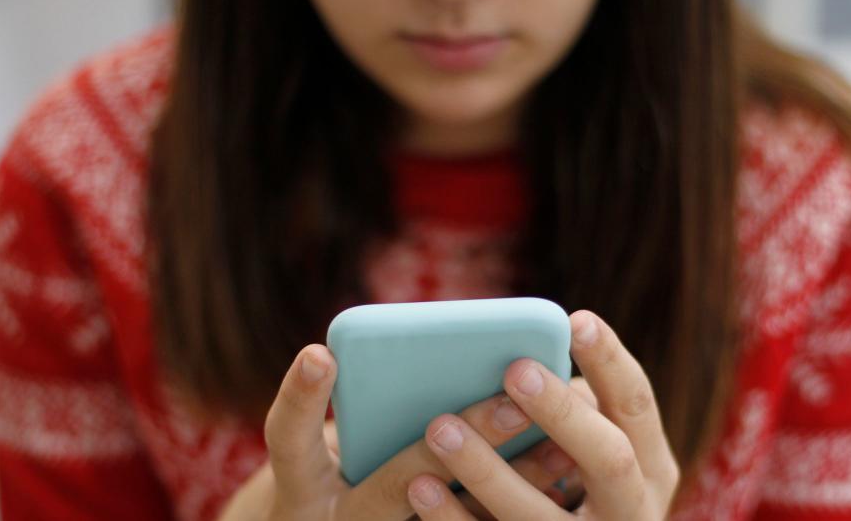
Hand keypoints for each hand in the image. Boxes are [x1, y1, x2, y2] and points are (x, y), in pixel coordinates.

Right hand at [218, 344, 581, 520]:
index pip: (290, 438)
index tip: (321, 353)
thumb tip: (425, 347)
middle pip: (396, 481)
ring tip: (558, 440)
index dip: (301, 398)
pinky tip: (561, 475)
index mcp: (301, 483)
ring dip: (510, 480)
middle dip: (461, 438)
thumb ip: (360, 404)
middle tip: (512, 401)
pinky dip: (521, 505)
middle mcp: (339, 518)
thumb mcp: (328, 445)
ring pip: (450, 519)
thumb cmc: (331, 474)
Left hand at [405, 310, 680, 519]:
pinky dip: (454, 519)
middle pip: (608, 458)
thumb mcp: (594, 456)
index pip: (637, 404)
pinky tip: (422, 488)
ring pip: (538, 514)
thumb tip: (518, 361)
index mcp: (650, 467)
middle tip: (513, 369)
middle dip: (561, 413)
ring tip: (440, 428)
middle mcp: (632, 511)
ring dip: (487, 471)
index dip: (610, 361)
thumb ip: (572, 416)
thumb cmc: (577, 489)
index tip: (574, 320)